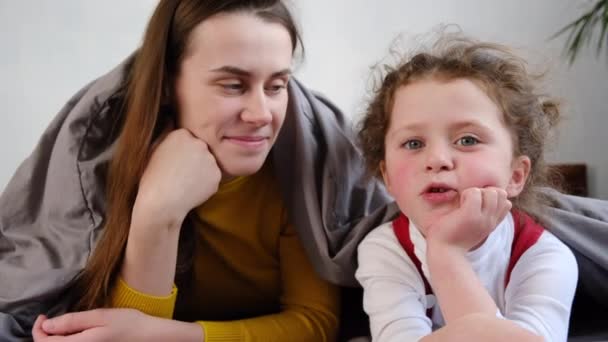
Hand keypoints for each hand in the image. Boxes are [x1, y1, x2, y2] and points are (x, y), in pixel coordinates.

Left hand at [32, 309, 202, 341]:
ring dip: (54, 341)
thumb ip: (72, 321)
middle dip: (44, 336)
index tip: (42, 316)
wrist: (150, 337)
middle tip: (48, 319)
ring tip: (60, 326)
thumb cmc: (129, 323)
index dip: (38, 330)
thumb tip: (47, 325)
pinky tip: (73, 333)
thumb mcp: (101, 316)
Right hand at [133, 128, 221, 229]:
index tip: (173, 163)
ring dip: (201, 172)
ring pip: (208, 164)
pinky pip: (212, 178)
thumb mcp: (152, 150)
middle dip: (193, 160)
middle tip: (179, 174)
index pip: (187, 139)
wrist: (161, 203)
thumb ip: (164, 133)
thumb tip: (170, 118)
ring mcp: (210, 160)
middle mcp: (199, 143)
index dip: (180, 152)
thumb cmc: (151, 178)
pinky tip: (192, 190)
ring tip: (184, 183)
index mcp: (181, 134)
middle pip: (200, 149)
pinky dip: (205, 184)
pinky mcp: (217, 176)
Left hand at [425, 187, 510, 252]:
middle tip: (469, 202)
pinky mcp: (471, 215)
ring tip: (464, 204)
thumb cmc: (452, 236)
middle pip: (501, 194)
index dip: (492, 198)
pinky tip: (459, 205)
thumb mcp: (472, 225)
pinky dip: (466, 194)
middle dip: (485, 191)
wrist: (443, 252)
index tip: (477, 205)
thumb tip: (481, 194)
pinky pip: (474, 192)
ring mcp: (483, 219)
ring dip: (475, 192)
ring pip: (491, 192)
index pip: (506, 203)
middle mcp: (490, 221)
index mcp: (491, 223)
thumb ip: (481, 213)